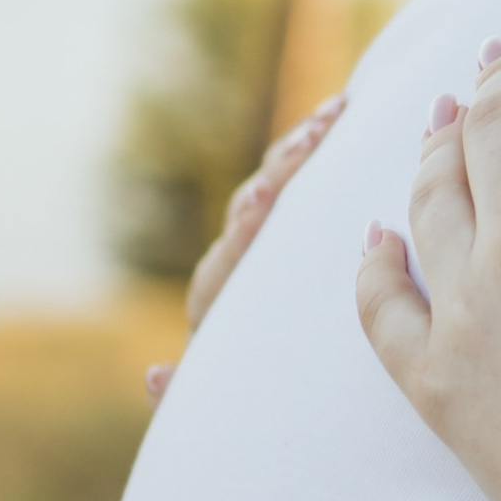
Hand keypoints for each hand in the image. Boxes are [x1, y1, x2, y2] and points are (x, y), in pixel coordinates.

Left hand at [145, 95, 346, 401]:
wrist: (269, 368)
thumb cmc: (252, 389)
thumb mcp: (222, 393)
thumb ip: (188, 390)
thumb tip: (153, 375)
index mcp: (217, 299)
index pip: (229, 254)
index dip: (247, 225)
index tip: (266, 197)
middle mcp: (235, 259)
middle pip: (252, 204)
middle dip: (283, 169)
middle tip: (315, 138)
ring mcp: (263, 234)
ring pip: (277, 181)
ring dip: (303, 147)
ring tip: (337, 112)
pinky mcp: (292, 218)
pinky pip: (303, 176)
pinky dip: (319, 145)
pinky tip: (346, 107)